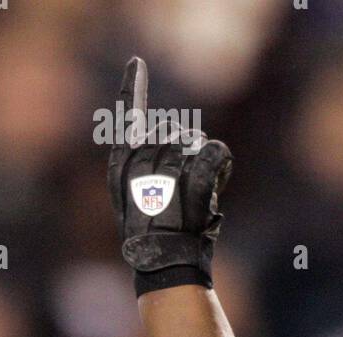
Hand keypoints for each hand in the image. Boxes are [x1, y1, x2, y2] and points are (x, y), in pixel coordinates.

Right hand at [107, 56, 232, 292]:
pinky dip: (221, 168)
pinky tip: (213, 190)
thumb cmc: (154, 240)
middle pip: (171, 131)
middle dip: (184, 149)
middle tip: (184, 188)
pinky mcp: (191, 173)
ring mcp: (164, 167)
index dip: (132, 91)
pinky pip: (216, 152)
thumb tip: (170, 137)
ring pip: (195, 142)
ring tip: (195, 198)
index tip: (136, 64)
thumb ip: (144, 169)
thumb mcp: (136, 204)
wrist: (165, 265)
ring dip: (202, 165)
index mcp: (121, 169)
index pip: (126, 121)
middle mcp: (138, 162)